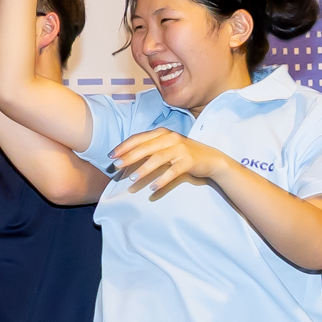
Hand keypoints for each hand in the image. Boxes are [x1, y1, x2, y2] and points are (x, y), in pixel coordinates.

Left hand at [107, 127, 229, 200]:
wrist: (210, 159)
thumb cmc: (182, 153)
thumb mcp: (165, 147)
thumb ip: (148, 149)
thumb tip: (125, 158)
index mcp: (162, 133)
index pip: (139, 138)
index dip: (124, 147)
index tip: (111, 156)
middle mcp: (171, 138)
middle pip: (146, 147)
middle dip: (129, 157)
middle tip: (117, 167)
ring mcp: (181, 149)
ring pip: (158, 159)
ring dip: (144, 169)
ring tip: (132, 179)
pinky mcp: (189, 161)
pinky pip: (173, 171)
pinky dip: (162, 180)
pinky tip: (153, 188)